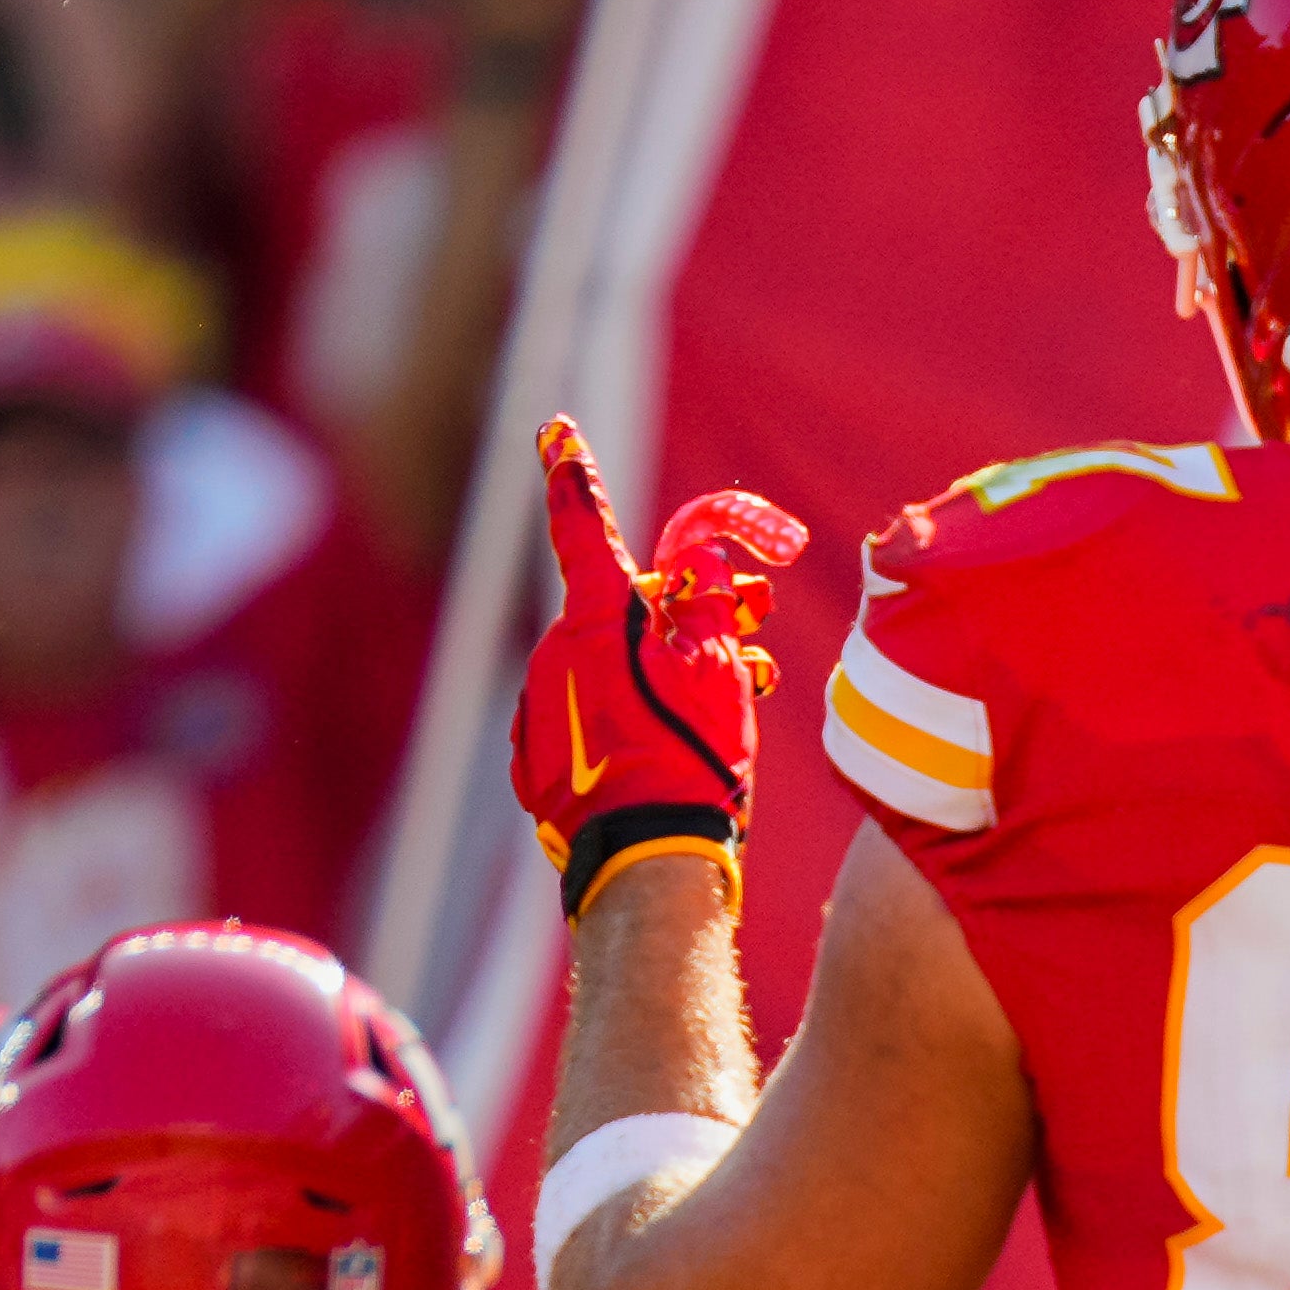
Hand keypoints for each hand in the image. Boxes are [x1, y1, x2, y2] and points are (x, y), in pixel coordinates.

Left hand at [514, 417, 805, 917]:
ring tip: (730, 701)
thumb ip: (706, 602)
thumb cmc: (690, 756)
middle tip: (751, 625)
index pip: (585, 528)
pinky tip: (673, 747)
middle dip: (679, 612)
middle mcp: (556, 653)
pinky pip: (590, 716)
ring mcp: (541, 707)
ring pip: (609, 666)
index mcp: (596, 620)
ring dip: (663, 670)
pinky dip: (632, 717)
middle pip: (620, 611)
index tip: (554, 431)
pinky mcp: (538, 757)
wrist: (650, 858)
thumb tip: (697, 557)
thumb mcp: (717, 668)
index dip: (574, 474)